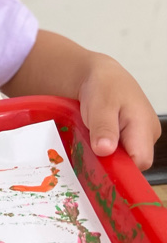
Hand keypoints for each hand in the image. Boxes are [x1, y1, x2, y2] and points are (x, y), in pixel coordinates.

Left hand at [78, 54, 160, 170]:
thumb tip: (105, 150)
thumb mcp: (100, 106)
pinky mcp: (134, 137)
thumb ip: (104, 128)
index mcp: (145, 127)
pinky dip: (110, 148)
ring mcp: (143, 136)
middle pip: (133, 163)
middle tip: (93, 143)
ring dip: (109, 153)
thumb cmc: (103, 87)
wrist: (102, 76)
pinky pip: (123, 151)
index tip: (100, 158)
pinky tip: (100, 136)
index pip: (140, 161)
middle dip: (112, 159)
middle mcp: (149, 134)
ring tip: (96, 135)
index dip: (120, 166)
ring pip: (127, 158)